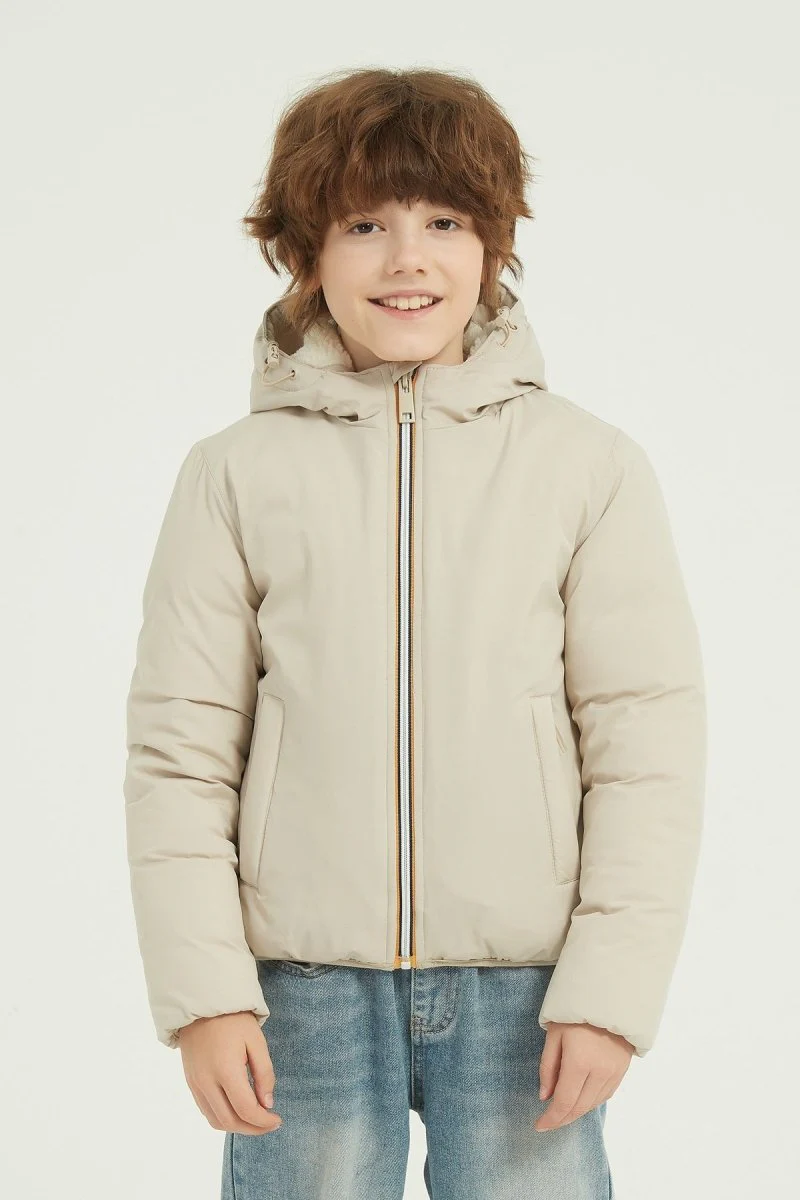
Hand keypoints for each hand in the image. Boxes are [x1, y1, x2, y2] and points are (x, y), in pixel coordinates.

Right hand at [177, 1011, 282, 1134]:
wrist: (202, 1003)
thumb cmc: (234, 1019)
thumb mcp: (256, 1041)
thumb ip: (264, 1073)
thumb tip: (267, 1104)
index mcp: (226, 1071)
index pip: (246, 1110)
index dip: (264, 1121)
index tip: (278, 1120)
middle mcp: (207, 1082)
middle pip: (229, 1122)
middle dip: (252, 1129)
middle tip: (269, 1124)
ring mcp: (195, 1084)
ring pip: (215, 1121)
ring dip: (237, 1126)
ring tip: (255, 1120)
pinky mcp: (191, 1082)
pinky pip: (206, 1110)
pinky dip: (223, 1117)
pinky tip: (237, 1110)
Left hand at [535, 1022, 633, 1131]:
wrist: (610, 996)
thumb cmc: (575, 1012)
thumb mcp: (554, 1034)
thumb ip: (548, 1067)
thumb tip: (545, 1097)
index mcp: (579, 1063)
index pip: (563, 1102)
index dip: (551, 1119)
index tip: (538, 1126)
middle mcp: (599, 1073)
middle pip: (579, 1108)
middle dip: (561, 1118)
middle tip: (548, 1122)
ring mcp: (614, 1073)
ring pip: (592, 1104)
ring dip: (576, 1112)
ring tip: (561, 1112)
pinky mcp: (622, 1070)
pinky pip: (605, 1095)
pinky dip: (590, 1102)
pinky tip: (581, 1100)